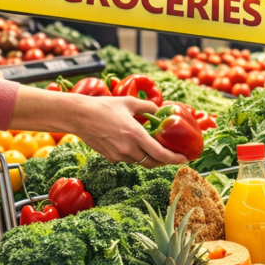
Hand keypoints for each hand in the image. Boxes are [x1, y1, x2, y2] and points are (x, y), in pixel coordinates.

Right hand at [73, 95, 187, 168]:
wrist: (79, 116)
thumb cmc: (104, 106)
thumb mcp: (129, 102)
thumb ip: (148, 106)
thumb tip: (159, 110)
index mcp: (136, 135)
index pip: (160, 154)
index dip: (174, 159)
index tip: (184, 159)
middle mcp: (128, 148)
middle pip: (153, 162)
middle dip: (165, 161)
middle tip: (173, 156)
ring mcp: (118, 155)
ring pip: (140, 161)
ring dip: (149, 157)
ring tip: (153, 148)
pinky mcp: (110, 158)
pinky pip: (128, 159)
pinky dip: (134, 154)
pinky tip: (132, 144)